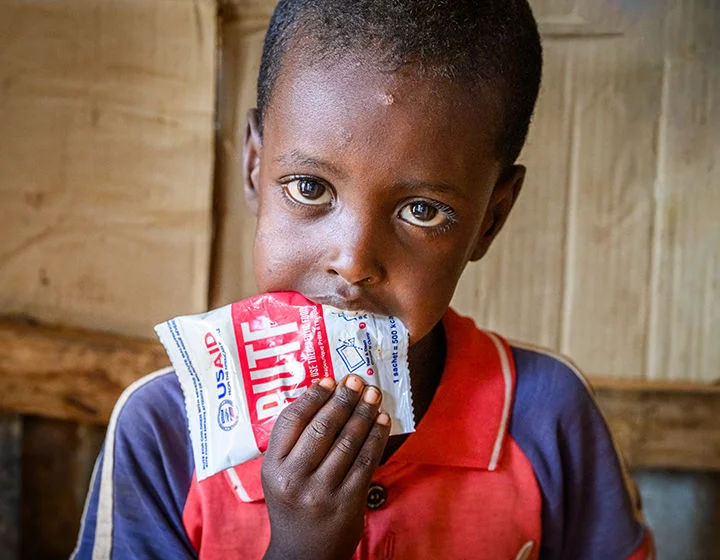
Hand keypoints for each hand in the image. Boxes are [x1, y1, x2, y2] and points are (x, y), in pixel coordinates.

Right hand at [261, 375, 390, 559]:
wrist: (302, 555)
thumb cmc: (292, 505)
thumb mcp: (278, 475)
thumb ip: (292, 443)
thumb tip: (323, 398)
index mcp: (273, 467)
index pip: (291, 420)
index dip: (313, 396)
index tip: (329, 380)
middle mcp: (294, 477)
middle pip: (322, 426)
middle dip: (343, 399)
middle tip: (356, 380)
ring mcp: (322, 491)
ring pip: (348, 440)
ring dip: (363, 413)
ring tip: (372, 395)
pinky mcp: (348, 501)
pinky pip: (366, 461)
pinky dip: (376, 437)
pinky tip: (381, 421)